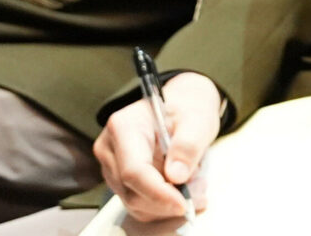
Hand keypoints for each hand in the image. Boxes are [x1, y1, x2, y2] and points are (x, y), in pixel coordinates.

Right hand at [93, 71, 219, 222]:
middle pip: (132, 191)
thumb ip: (188, 145)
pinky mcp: (121, 181)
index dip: (157, 192)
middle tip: (200, 190)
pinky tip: (184, 189)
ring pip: (135, 203)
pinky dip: (163, 205)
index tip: (183, 203)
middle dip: (168, 199)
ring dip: (168, 204)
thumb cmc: (187, 108)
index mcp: (123, 127)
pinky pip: (140, 205)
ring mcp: (112, 167)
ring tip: (196, 183)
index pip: (133, 170)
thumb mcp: (197, 119)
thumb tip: (176, 176)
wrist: (181, 106)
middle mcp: (110, 149)